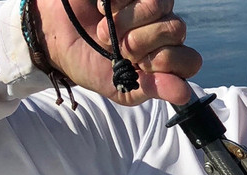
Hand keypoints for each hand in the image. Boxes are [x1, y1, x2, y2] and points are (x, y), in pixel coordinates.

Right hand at [33, 0, 200, 103]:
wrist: (55, 37)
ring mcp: (150, 6)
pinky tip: (105, 8)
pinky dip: (118, 2)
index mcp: (168, 59)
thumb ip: (153, 90)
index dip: (164, 61)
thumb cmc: (91, 65)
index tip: (137, 64)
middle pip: (176, 29)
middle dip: (141, 41)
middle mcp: (164, 30)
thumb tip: (183, 94)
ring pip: (161, 5)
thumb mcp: (121, 88)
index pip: (191, 59)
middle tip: (118, 46)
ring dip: (129, 19)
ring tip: (108, 27)